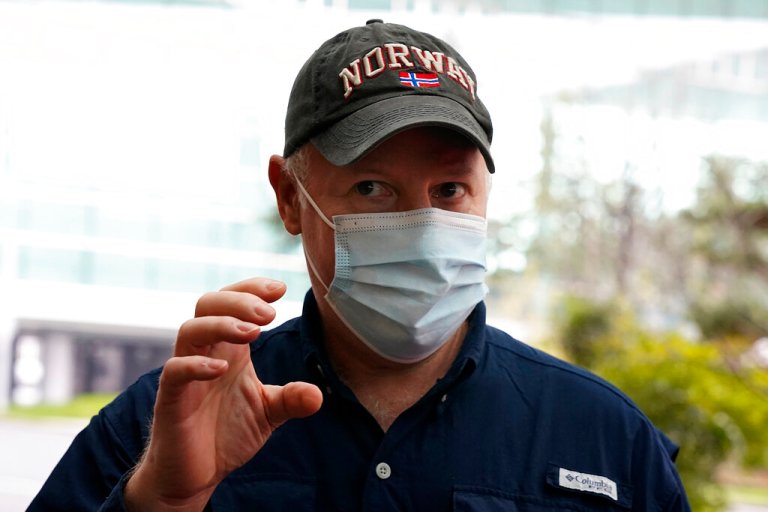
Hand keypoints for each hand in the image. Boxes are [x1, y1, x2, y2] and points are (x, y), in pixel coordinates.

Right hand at [125, 278, 322, 511]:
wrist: (196, 476)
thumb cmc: (227, 433)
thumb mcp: (268, 412)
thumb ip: (291, 399)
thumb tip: (318, 395)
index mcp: (229, 348)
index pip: (232, 301)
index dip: (252, 288)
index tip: (281, 289)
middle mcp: (205, 353)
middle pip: (208, 303)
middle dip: (240, 300)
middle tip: (269, 313)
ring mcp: (186, 375)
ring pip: (190, 330)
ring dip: (222, 324)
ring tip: (253, 333)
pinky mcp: (171, 401)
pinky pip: (174, 371)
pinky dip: (196, 365)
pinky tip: (223, 369)